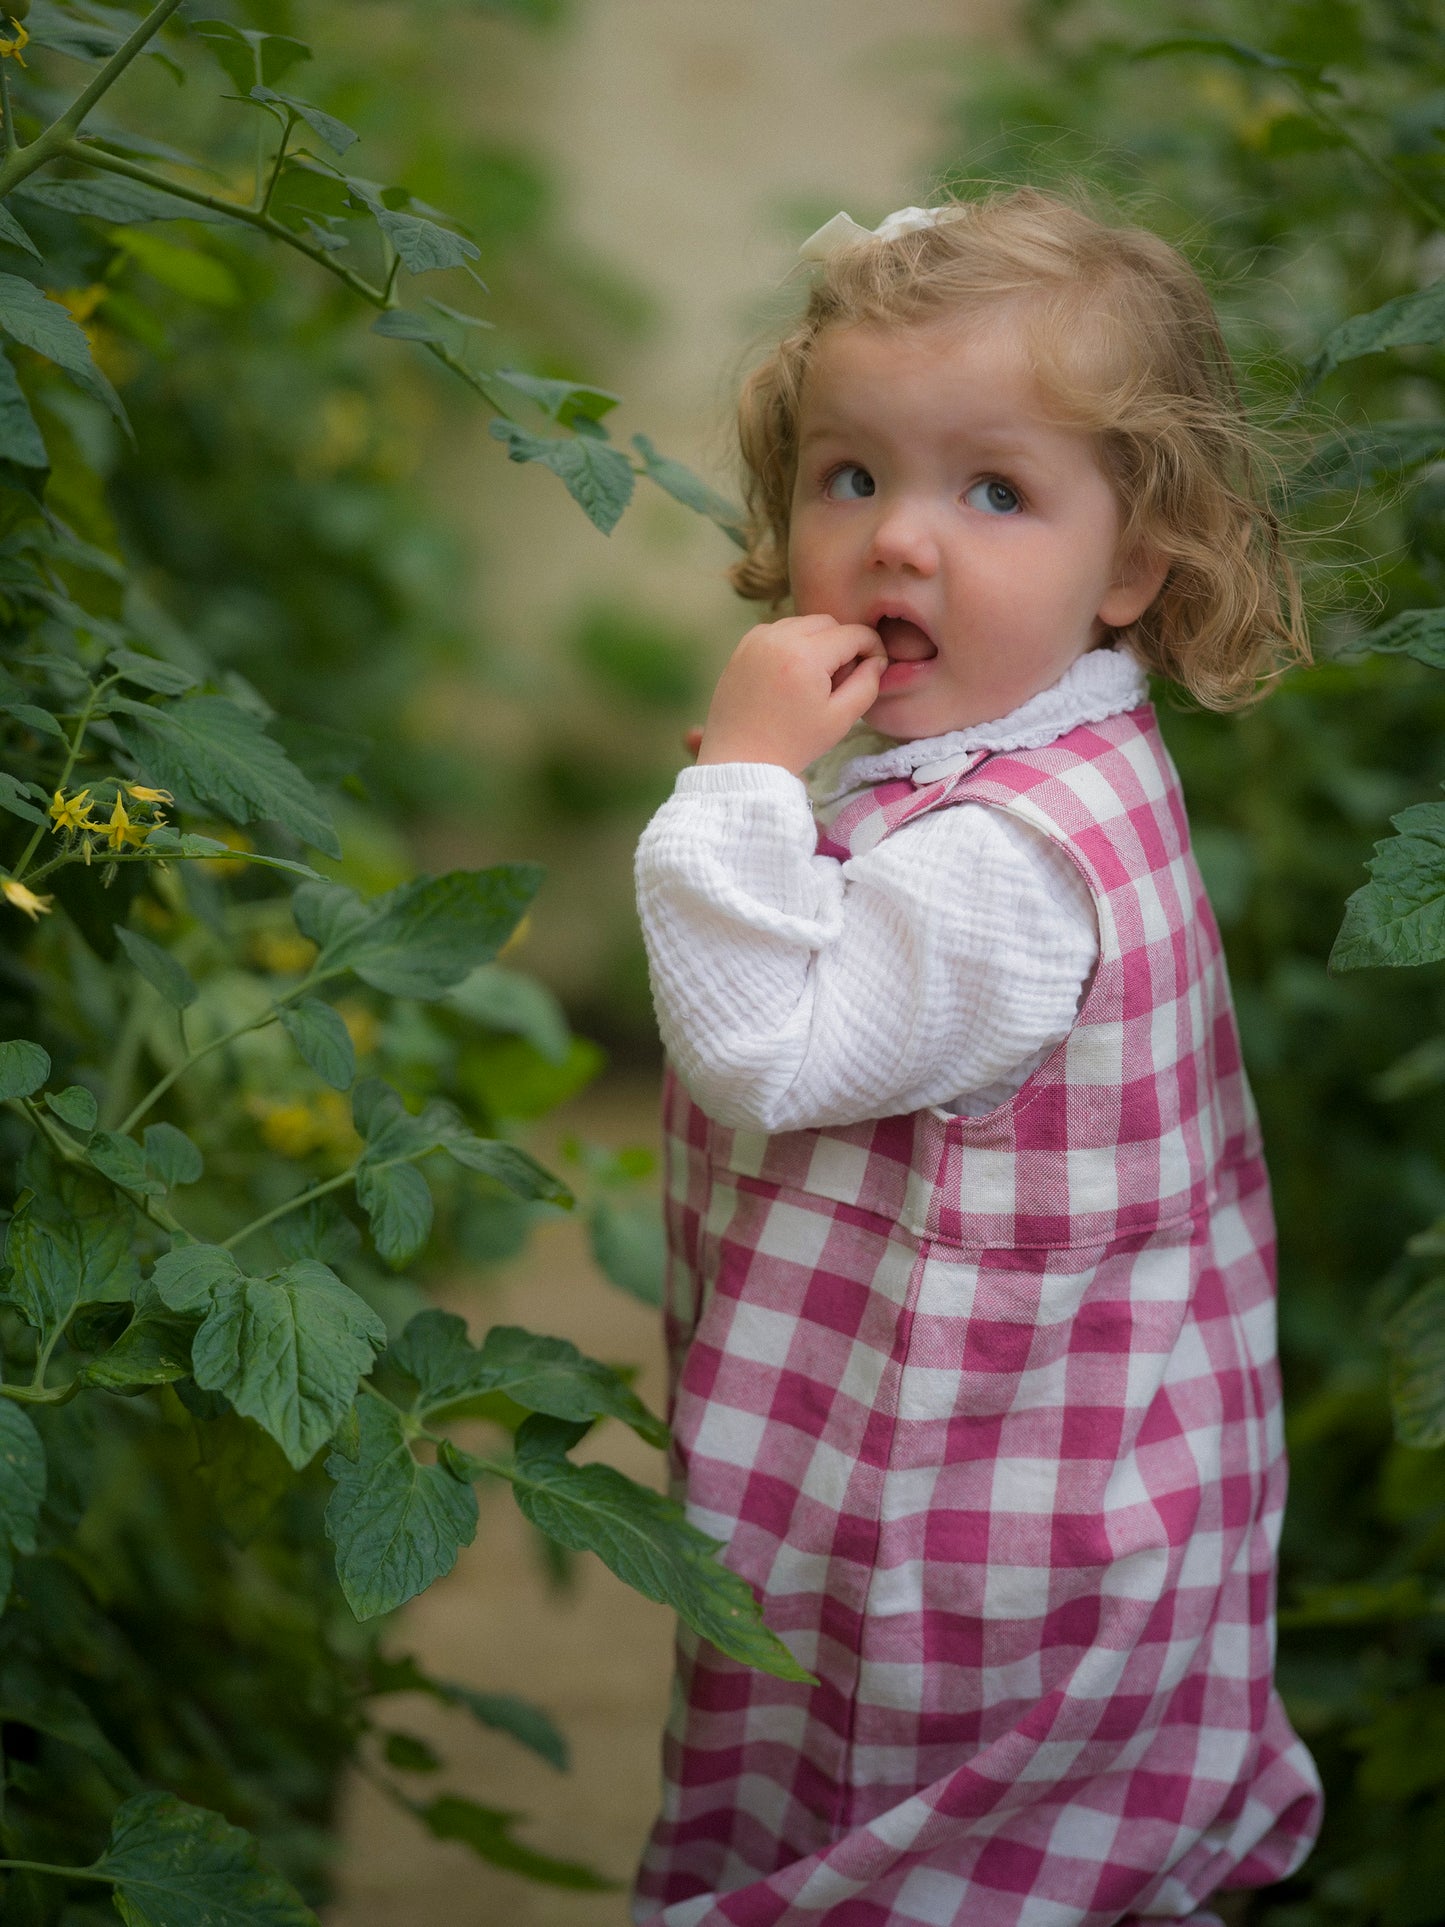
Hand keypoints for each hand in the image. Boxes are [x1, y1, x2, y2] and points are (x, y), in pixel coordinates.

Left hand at [694, 614, 885, 774]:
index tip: (874, 667)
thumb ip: (867, 684)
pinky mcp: (742, 647)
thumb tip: (877, 661)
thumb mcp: (840, 718)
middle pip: (828, 623)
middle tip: (839, 680)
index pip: (854, 634)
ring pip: (803, 624)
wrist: (741, 759)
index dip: (873, 648)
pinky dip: (792, 644)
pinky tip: (791, 675)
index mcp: (806, 655)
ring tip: (814, 680)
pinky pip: (778, 632)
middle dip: (843, 645)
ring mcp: (757, 639)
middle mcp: (779, 637)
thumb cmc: (793, 744)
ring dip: (817, 642)